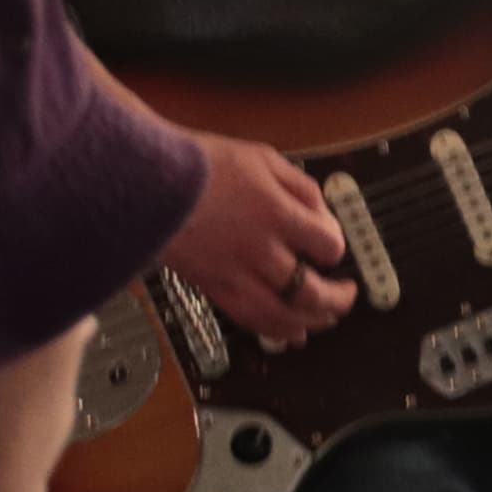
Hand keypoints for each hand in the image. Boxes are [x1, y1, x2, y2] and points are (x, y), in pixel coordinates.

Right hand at [163, 133, 354, 341]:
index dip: (336, 247)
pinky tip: (290, 334)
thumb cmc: (197, 164)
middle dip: (338, 298)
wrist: (144, 181)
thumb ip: (299, 185)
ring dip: (312, 321)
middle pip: (313, 290)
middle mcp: (260, 251)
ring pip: (284, 315)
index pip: (329, 245)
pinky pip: (250, 320)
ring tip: (326, 320)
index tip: (331, 244)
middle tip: (347, 294)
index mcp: (278, 214)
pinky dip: (276, 331)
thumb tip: (322, 211)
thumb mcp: (261, 157)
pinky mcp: (212, 287)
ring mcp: (235, 274)